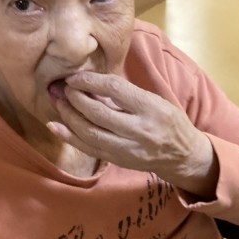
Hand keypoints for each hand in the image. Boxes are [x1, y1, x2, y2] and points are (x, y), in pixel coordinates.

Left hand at [47, 72, 218, 196]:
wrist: (183, 155)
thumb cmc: (168, 121)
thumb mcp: (155, 101)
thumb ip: (126, 95)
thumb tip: (90, 84)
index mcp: (152, 108)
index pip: (115, 90)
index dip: (90, 81)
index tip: (75, 77)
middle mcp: (140, 130)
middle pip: (98, 113)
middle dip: (75, 99)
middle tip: (63, 89)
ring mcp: (129, 149)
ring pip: (91, 133)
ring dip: (69, 117)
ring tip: (58, 102)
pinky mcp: (120, 161)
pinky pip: (90, 149)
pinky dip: (70, 137)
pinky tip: (55, 126)